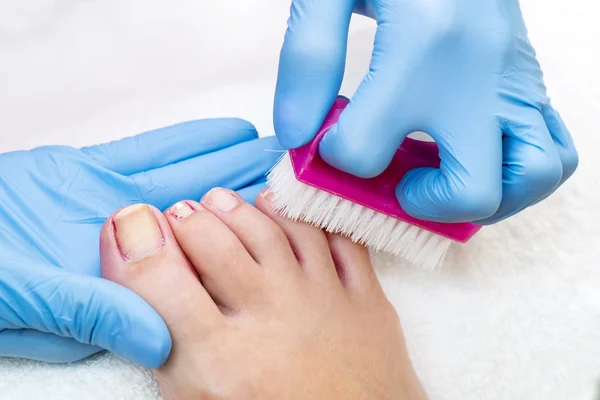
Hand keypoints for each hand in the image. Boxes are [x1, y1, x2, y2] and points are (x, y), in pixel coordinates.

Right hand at [0, 119, 281, 366]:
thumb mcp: (37, 300)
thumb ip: (96, 313)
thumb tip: (158, 336)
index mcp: (124, 288)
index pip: (196, 279)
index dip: (241, 266)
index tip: (282, 257)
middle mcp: (134, 247)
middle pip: (211, 232)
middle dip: (256, 218)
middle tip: (303, 206)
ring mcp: (117, 202)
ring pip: (196, 188)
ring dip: (242, 177)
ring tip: (288, 170)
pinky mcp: (96, 169)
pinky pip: (157, 154)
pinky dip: (198, 143)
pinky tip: (238, 136)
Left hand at [274, 0, 577, 223]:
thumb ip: (308, 60)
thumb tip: (298, 135)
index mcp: (420, 47)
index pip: (363, 149)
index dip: (334, 155)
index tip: (329, 135)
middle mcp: (479, 74)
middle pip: (471, 191)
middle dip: (420, 204)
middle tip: (392, 180)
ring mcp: (514, 80)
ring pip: (530, 179)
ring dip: (480, 201)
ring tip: (438, 181)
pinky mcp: (531, 82)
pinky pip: (554, 150)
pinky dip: (519, 175)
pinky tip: (476, 158)